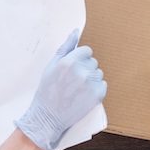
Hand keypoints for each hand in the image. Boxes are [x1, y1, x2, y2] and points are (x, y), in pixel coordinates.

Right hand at [15, 30, 106, 149]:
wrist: (48, 117)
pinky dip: (95, 89)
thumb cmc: (47, 90)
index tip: (72, 68)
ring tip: (76, 89)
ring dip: (90, 79)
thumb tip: (76, 32)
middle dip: (84, 68)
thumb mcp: (51, 66)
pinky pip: (102, 84)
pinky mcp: (98, 95)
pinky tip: (83, 95)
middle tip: (72, 81)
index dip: (79, 59)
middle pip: (93, 62)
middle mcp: (82, 71)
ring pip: (98, 73)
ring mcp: (91, 84)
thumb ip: (65, 47)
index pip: (87, 51)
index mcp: (70, 62)